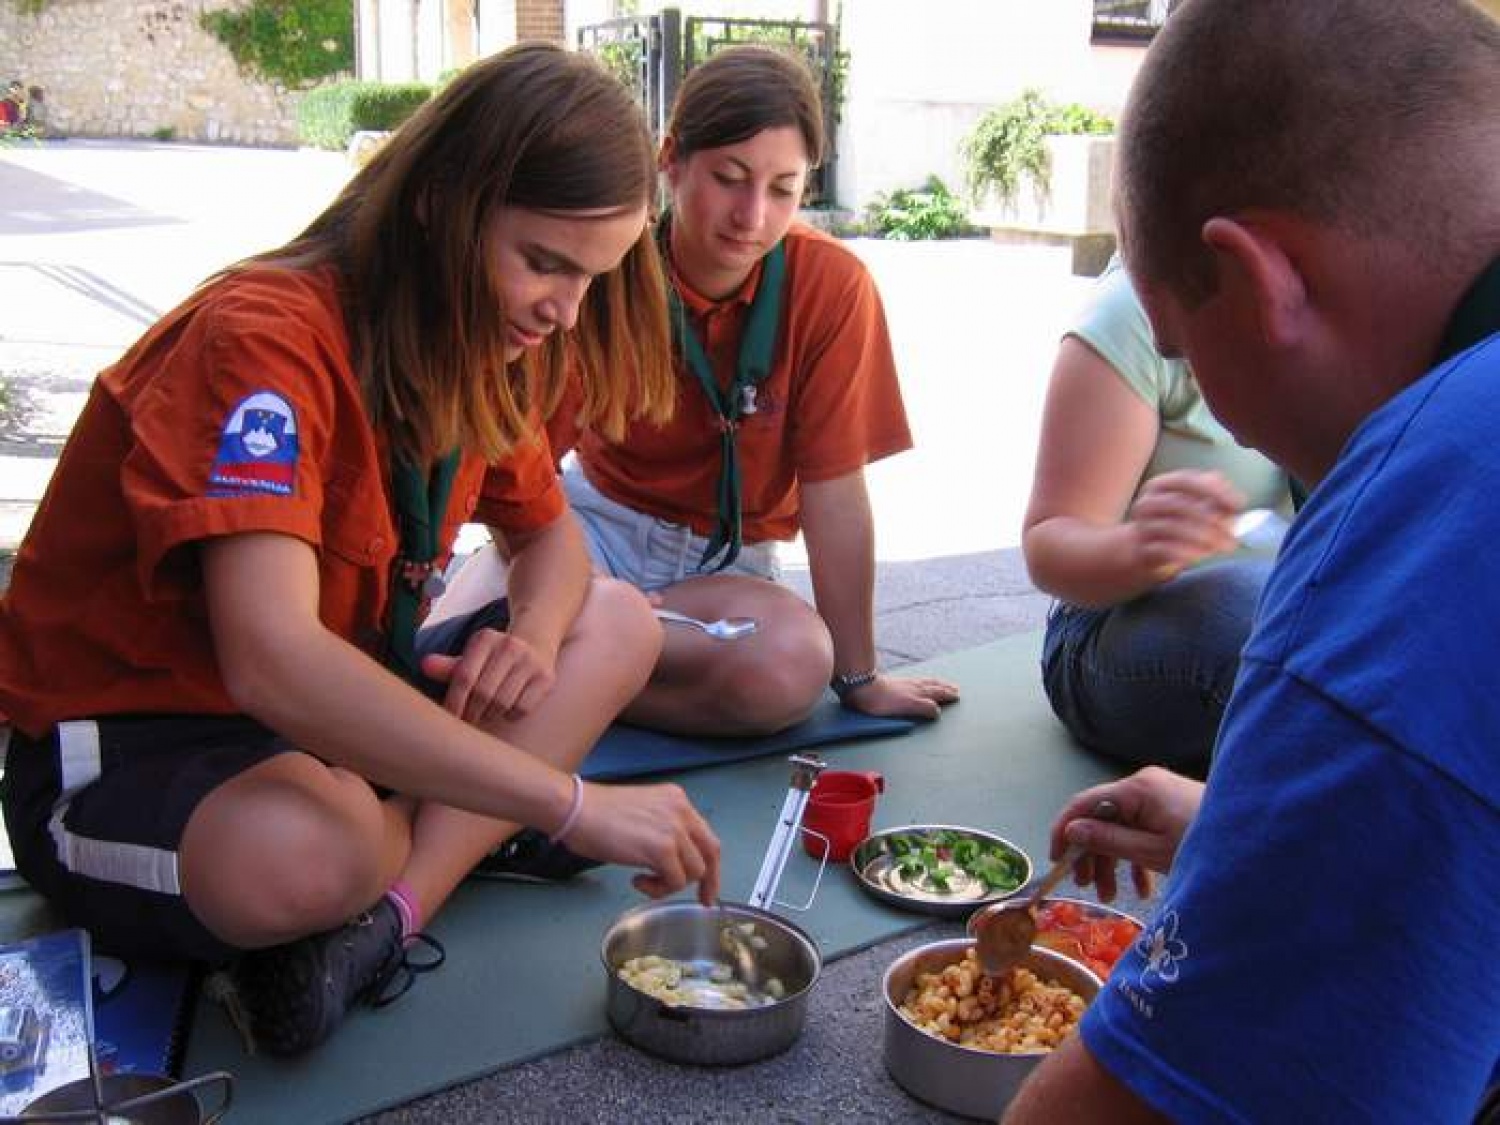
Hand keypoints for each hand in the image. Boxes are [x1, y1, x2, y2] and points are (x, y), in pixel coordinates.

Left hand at [421, 626, 556, 726]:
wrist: (536, 644)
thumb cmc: (494, 657)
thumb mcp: (472, 656)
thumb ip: (449, 666)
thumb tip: (424, 666)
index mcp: (485, 638)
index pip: (464, 676)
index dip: (454, 702)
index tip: (449, 719)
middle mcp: (510, 646)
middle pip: (483, 693)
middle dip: (472, 713)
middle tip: (467, 721)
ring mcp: (530, 662)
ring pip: (502, 703)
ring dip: (490, 715)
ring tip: (485, 714)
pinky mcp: (546, 678)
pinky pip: (522, 709)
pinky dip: (510, 715)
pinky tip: (506, 709)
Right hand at [565, 781, 721, 905]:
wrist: (576, 809)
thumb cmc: (595, 813)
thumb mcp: (642, 813)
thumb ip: (664, 830)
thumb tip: (674, 859)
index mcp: (677, 799)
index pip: (705, 834)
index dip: (709, 862)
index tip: (707, 883)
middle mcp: (681, 811)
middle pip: (711, 853)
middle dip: (708, 881)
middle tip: (702, 899)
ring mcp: (674, 829)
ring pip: (694, 871)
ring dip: (671, 885)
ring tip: (645, 880)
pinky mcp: (662, 849)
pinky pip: (675, 881)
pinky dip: (658, 890)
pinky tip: (637, 881)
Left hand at [842, 673, 958, 720]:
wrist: (861, 686)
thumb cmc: (880, 700)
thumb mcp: (905, 707)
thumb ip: (923, 708)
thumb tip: (937, 711)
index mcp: (917, 694)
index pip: (936, 696)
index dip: (946, 697)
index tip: (956, 696)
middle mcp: (914, 687)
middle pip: (933, 687)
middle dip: (945, 689)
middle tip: (955, 690)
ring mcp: (905, 683)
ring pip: (926, 682)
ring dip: (937, 683)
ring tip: (945, 684)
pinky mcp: (896, 682)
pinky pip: (917, 680)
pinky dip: (925, 680)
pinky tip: (921, 681)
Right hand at [1048, 767, 1203, 900]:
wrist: (1259, 843)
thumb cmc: (1204, 846)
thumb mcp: (1151, 851)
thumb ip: (1108, 840)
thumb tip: (1072, 831)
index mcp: (1136, 790)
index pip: (1083, 804)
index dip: (1064, 832)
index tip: (1056, 862)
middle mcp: (1143, 786)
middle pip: (1100, 818)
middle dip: (1092, 855)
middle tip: (1087, 888)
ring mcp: (1158, 796)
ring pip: (1120, 827)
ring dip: (1113, 862)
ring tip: (1112, 896)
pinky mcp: (1171, 808)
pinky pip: (1141, 830)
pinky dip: (1135, 857)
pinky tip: (1142, 888)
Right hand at [1126, 469, 1244, 582]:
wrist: (1144, 550)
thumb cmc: (1177, 522)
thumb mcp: (1194, 503)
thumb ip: (1214, 496)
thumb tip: (1235, 501)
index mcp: (1159, 486)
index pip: (1186, 480)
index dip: (1214, 491)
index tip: (1240, 504)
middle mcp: (1146, 503)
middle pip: (1179, 504)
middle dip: (1212, 519)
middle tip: (1234, 534)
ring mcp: (1142, 527)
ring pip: (1173, 528)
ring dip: (1205, 538)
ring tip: (1224, 546)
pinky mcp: (1142, 550)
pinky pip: (1165, 550)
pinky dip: (1188, 552)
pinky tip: (1203, 555)